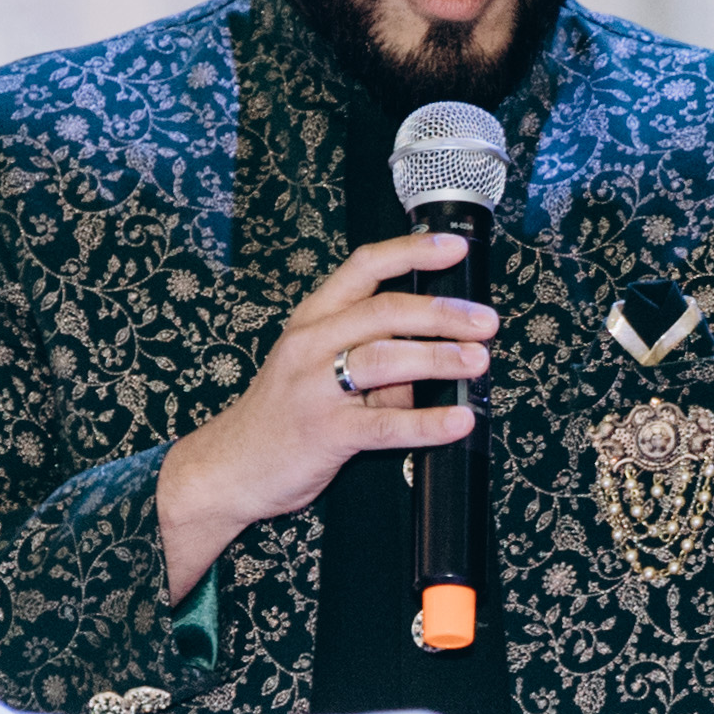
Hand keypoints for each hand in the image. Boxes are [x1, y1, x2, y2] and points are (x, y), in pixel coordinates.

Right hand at [158, 231, 493, 598]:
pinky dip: (428, 423)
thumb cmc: (280, 414)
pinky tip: (457, 421)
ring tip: (478, 360)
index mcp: (312, 320)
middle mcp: (311, 345)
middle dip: (442, 313)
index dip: (412, 252)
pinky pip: (385, 425)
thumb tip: (431, 359)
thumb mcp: (316, 369)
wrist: (229, 467)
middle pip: (385, 312)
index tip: (453, 246)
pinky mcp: (324, 433)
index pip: (363, 268)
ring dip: (440, 357)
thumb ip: (370, 356)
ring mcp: (316, 388)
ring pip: (386, 360)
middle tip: (484, 320)